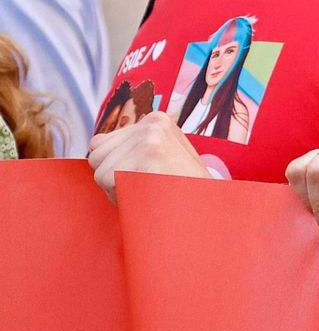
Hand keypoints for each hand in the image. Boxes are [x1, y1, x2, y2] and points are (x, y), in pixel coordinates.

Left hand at [87, 111, 211, 200]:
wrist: (210, 211)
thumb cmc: (183, 190)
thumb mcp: (163, 156)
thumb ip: (134, 145)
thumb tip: (95, 143)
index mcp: (156, 120)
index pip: (101, 142)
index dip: (115, 168)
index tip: (143, 176)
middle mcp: (152, 123)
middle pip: (96, 154)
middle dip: (112, 177)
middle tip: (143, 187)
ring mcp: (151, 138)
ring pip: (99, 168)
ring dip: (116, 189)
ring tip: (146, 191)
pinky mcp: (149, 156)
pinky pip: (106, 180)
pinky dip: (119, 196)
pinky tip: (146, 195)